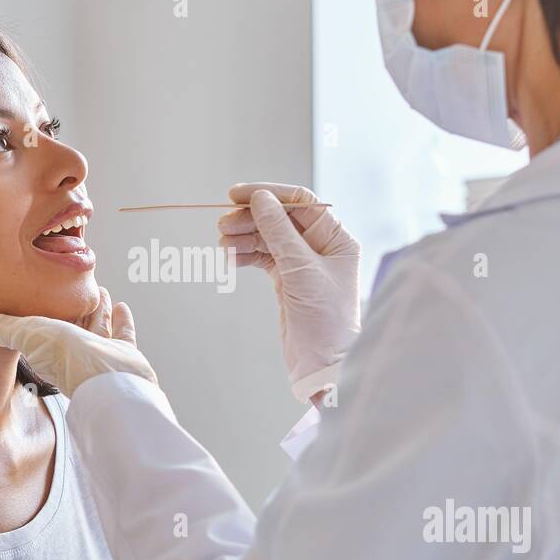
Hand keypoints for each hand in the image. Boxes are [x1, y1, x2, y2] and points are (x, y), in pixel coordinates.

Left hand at [0, 288, 157, 396]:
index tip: (41, 296)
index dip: (42, 313)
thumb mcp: (30, 334)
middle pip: (72, 325)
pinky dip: (121, 320)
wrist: (111, 380)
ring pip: (97, 326)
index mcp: (49, 351)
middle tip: (74, 290)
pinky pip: (121, 333)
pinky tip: (121, 306)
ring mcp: (101, 354)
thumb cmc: (70, 358)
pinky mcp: (124, 354)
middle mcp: (75, 353)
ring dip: (97, 309)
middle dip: (72, 309)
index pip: (43, 329)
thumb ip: (7, 329)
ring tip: (98, 291)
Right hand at [219, 183, 360, 402]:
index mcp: (335, 238)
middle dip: (250, 218)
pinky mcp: (288, 281)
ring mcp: (303, 264)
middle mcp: (321, 246)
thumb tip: (260, 199)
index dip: (268, 194)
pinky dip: (246, 254)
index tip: (237, 195)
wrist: (324, 365)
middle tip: (224, 225)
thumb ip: (279, 232)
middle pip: (279, 218)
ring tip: (223, 243)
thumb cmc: (326, 320)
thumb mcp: (301, 270)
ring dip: (244, 236)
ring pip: (267, 237)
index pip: (300, 201)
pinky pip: (263, 257)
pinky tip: (231, 257)